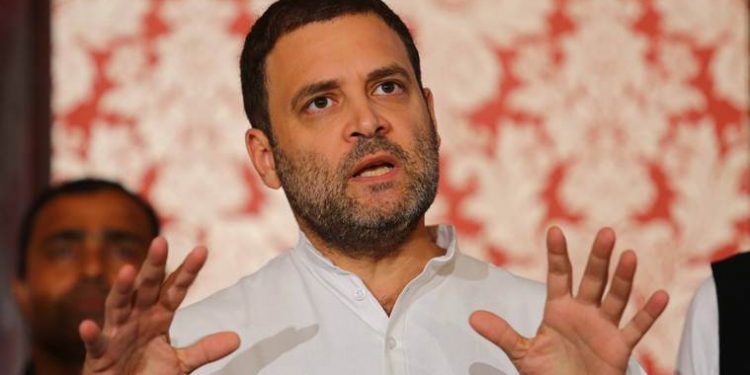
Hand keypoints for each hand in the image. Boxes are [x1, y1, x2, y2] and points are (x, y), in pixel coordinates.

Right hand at [79, 237, 239, 373]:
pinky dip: (91, 335)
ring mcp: (116, 334)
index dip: (188, 272)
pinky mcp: (99, 355)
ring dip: (122, 288)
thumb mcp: (180, 363)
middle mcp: (136, 319)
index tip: (202, 250)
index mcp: (158, 317)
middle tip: (161, 241)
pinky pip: (95, 344)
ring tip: (128, 270)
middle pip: (146, 288)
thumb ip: (204, 349)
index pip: (175, 290)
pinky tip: (87, 325)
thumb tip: (237, 338)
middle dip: (153, 266)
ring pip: (118, 306)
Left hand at [470, 227, 667, 374]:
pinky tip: (660, 295)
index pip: (558, 276)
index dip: (557, 255)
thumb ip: (502, 334)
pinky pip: (636, 328)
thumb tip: (473, 318)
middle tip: (606, 233)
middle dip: (598, 258)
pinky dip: (649, 314)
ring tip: (629, 255)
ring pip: (616, 297)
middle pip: (593, 280)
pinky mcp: (619, 347)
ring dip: (624, 278)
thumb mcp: (523, 354)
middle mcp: (583, 313)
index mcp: (558, 310)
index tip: (555, 230)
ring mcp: (603, 328)